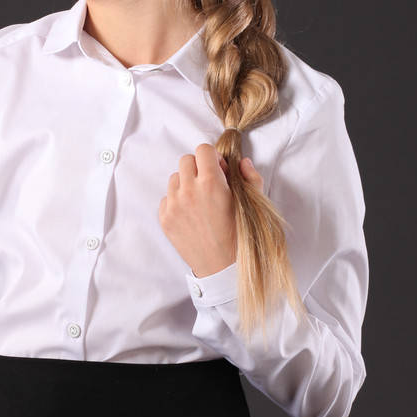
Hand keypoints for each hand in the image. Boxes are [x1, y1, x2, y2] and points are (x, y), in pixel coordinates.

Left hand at [158, 143, 263, 277]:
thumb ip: (249, 177)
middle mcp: (189, 191)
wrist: (222, 266)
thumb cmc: (240, 234)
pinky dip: (176, 202)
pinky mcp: (164, 219)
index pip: (203, 149)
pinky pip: (166, 198)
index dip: (212, 158)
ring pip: (174, 178)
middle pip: (186, 160)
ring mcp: (174, 205)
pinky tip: (191, 215)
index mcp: (211, 182)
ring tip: (199, 201)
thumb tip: (241, 162)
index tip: (218, 170)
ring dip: (186, 184)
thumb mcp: (252, 202)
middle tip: (208, 184)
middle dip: (198, 168)